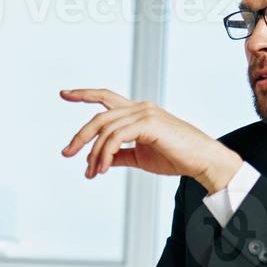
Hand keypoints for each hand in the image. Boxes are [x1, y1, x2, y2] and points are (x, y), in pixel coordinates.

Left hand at [60, 88, 243, 193]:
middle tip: (67, 153)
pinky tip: (103, 168)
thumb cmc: (176, 158)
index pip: (105, 97)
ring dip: (93, 153)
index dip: (84, 94)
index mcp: (137, 112)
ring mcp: (144, 114)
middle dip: (80, 136)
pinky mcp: (149, 124)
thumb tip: (101, 160)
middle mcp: (139, 108)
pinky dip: (105, 154)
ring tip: (91, 172)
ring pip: (105, 129)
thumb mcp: (140, 157)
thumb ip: (120, 155)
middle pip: (99, 116)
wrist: (202, 161)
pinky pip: (116, 138)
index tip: (64, 94)